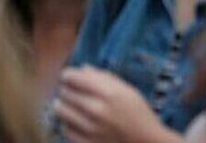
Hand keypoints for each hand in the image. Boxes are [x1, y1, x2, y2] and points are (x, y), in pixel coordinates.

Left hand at [54, 66, 173, 142]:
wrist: (145, 140)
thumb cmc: (138, 112)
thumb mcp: (127, 90)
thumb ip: (104, 77)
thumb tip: (82, 69)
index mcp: (109, 93)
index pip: (74, 78)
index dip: (69, 75)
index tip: (69, 76)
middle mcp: (97, 110)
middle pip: (65, 93)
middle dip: (67, 89)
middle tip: (73, 91)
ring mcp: (90, 129)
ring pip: (60, 110)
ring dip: (64, 105)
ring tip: (72, 105)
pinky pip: (65, 128)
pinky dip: (69, 123)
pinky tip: (78, 121)